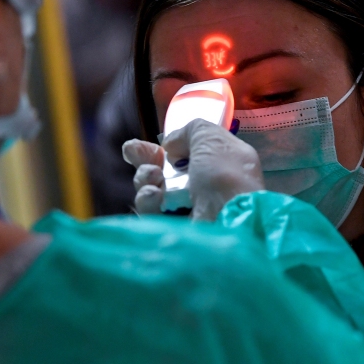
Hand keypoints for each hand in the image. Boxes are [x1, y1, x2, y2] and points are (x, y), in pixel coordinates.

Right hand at [123, 119, 264, 219]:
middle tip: (134, 152)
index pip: (187, 155)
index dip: (167, 147)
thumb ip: (190, 131)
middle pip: (163, 172)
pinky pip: (150, 213)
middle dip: (146, 159)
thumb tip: (171, 144)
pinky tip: (154, 195)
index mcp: (219, 166)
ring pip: (152, 191)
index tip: (150, 143)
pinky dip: (148, 200)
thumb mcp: (211, 138)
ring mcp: (186, 213)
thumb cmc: (224, 177)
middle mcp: (202, 190)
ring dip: (146, 177)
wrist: (228, 223)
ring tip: (153, 176)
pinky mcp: (170, 232)